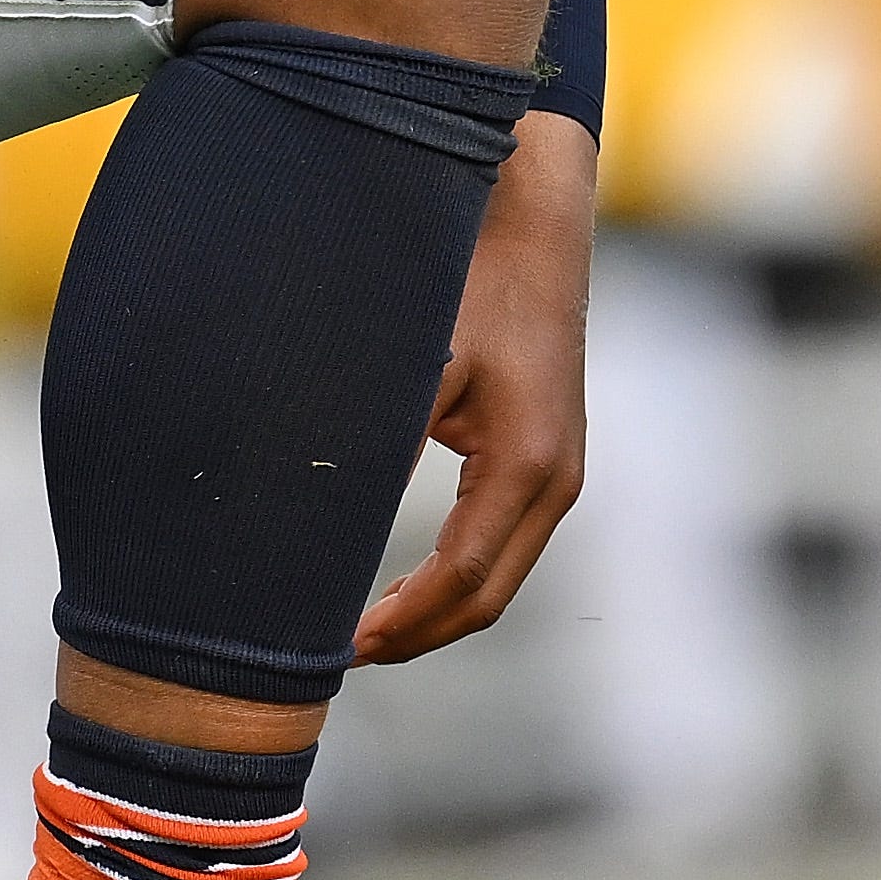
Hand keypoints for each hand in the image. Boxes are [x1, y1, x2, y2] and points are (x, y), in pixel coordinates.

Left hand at [353, 110, 589, 664]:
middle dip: (420, 636)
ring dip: (437, 612)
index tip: (344, 649)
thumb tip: (321, 517)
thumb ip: (381, 441)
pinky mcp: (547, 456)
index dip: (402, 624)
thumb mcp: (418, 361)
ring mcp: (559, 472)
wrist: (530, 222)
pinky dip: (456, 576)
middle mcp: (556, 482)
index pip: (463, 580)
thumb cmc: (468, 280)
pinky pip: (503, 542)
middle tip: (344, 658)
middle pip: (489, 598)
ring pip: (499, 576)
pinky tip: (404, 583)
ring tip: (364, 634)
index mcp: (527, 468)